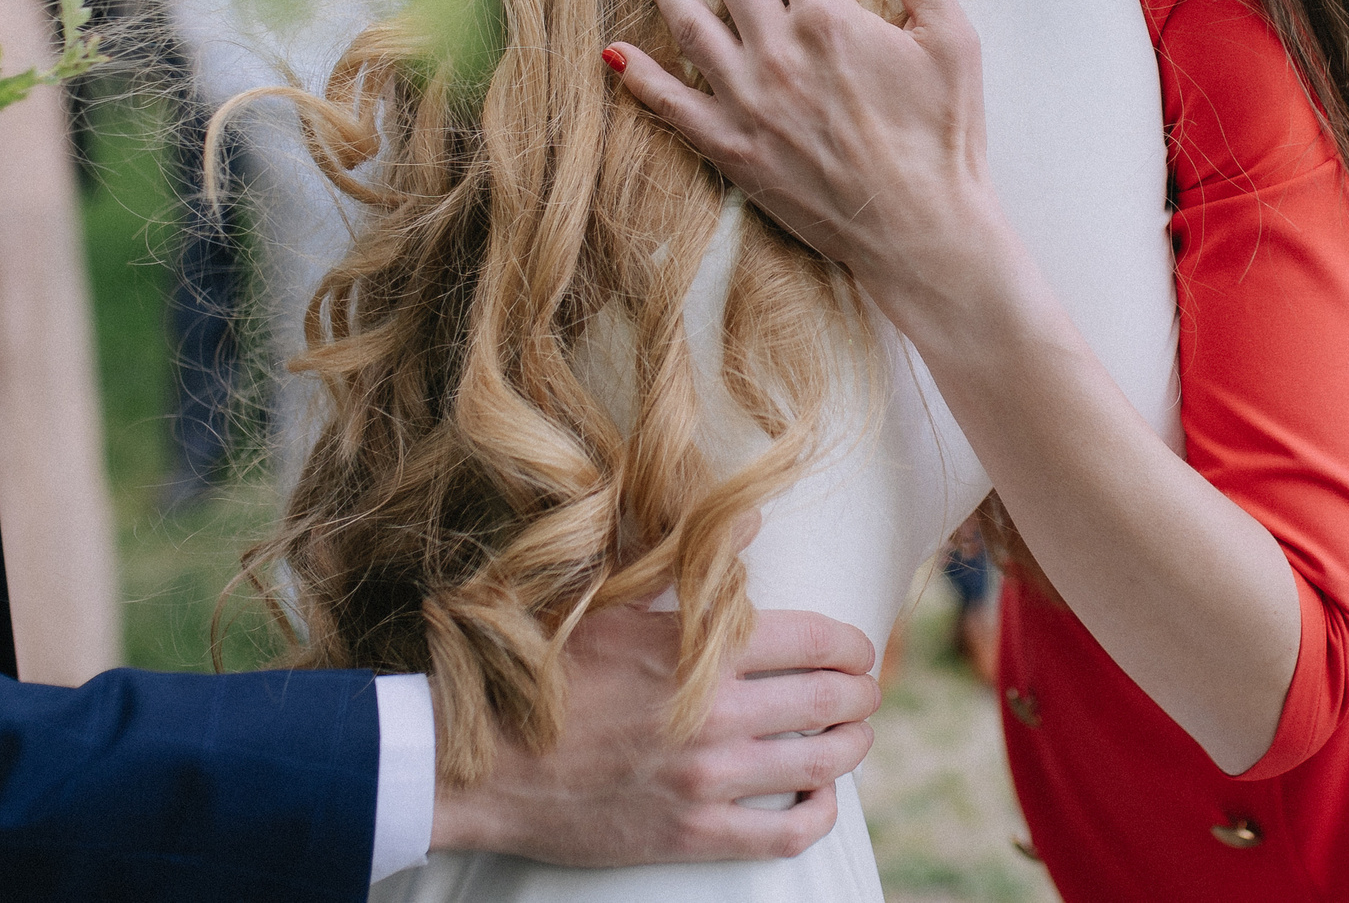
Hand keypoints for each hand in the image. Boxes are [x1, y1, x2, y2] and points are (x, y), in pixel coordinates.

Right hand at [429, 606, 879, 865]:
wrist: (482, 765)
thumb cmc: (543, 675)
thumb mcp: (611, 604)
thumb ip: (689, 563)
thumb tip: (753, 515)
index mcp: (698, 649)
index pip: (815, 640)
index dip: (852, 643)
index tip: (859, 647)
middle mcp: (714, 713)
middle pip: (830, 700)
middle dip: (863, 692)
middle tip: (867, 689)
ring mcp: (707, 778)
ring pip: (820, 763)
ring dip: (852, 746)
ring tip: (853, 736)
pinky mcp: (694, 833)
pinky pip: (787, 832)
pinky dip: (820, 813)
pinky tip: (821, 797)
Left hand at [604, 0, 996, 303]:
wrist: (919, 229)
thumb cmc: (943, 137)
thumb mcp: (951, 44)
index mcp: (829, 19)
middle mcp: (778, 52)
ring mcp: (748, 102)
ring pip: (691, 28)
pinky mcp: (733, 149)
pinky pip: (673, 108)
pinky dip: (641, 80)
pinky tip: (615, 55)